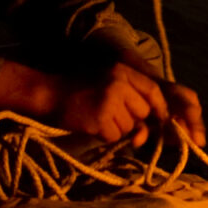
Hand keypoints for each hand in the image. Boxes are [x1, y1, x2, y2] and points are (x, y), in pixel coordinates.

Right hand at [59, 62, 203, 148]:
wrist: (48, 94)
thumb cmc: (80, 91)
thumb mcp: (108, 84)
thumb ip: (131, 99)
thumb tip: (151, 126)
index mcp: (123, 71)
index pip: (153, 90)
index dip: (158, 107)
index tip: (159, 118)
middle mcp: (119, 83)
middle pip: (142, 112)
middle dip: (131, 120)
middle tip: (110, 115)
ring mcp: (110, 100)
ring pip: (129, 127)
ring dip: (116, 128)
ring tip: (97, 117)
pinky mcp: (100, 118)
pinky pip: (114, 136)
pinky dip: (104, 136)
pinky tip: (91, 125)